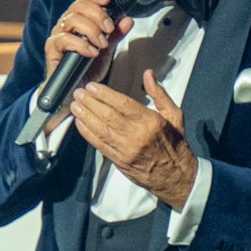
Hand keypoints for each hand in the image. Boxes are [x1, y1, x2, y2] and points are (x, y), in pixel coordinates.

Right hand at [41, 0, 134, 133]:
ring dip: (92, 30)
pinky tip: (92, 52)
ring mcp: (58, 35)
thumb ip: (116, 34)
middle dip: (98, 15)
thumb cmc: (87, 69)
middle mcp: (66, 24)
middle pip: (79, 6)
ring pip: (72, 20)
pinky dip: (81, 45)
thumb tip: (128, 19)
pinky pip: (65, 40)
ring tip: (102, 44)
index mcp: (79, 19)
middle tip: (109, 29)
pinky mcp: (52, 49)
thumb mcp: (106, 50)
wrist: (75, 91)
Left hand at [70, 71, 197, 208]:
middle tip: (79, 93)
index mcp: (150, 122)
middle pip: (107, 115)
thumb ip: (159, 94)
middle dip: (90, 102)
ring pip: (100, 129)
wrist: (176, 176)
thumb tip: (148, 74)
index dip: (104, 94)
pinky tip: (80, 123)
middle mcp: (137, 135)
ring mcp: (126, 149)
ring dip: (85, 116)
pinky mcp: (119, 161)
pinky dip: (87, 133)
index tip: (92, 87)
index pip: (122, 104)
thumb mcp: (174, 115)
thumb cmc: (175, 144)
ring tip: (75, 106)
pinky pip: (99, 145)